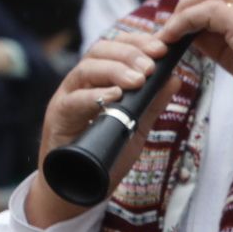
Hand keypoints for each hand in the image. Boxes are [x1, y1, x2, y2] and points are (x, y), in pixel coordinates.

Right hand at [26, 29, 175, 228]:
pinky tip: (115, 97)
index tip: (162, 48)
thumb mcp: (135, 127)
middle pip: (99, 52)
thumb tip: (175, 77)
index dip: (137, 43)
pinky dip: (94, 96)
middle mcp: (80, 85)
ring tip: (138, 79)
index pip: (115, 49)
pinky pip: (73, 101)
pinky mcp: (58, 119)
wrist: (79, 188)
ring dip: (114, 70)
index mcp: (99, 81)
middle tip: (151, 65)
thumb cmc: (105, 156)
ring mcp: (66, 99)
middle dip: (129, 53)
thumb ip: (151, 103)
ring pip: (85, 70)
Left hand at [159, 0, 232, 138]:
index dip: (203, 5)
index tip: (184, 25)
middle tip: (172, 23)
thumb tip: (193, 36)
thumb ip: (222, 46)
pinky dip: (186, 21)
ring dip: (186, 10)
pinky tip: (175, 36)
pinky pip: (209, 12)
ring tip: (169, 30)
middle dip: (191, 1)